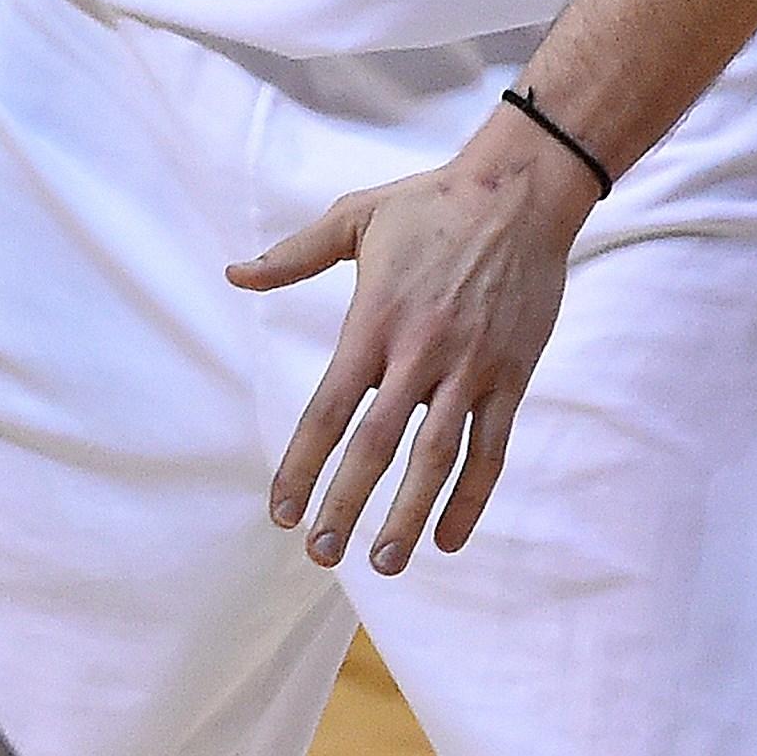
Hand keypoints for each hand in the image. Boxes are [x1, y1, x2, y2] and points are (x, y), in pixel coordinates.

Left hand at [239, 118, 598, 574]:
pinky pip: (490, 450)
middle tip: (320, 554)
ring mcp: (471, 369)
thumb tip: (234, 274)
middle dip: (345, 506)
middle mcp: (421, 353)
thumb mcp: (355, 217)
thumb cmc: (431, 203)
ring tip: (384, 563)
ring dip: (407, 516)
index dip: (302, 466)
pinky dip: (471, 498)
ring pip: (435, 460)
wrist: (522, 192)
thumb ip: (293, 255)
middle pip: (375, 447)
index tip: (281, 511)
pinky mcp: (512, 376)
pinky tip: (449, 537)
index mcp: (375, 322)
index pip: (328, 410)